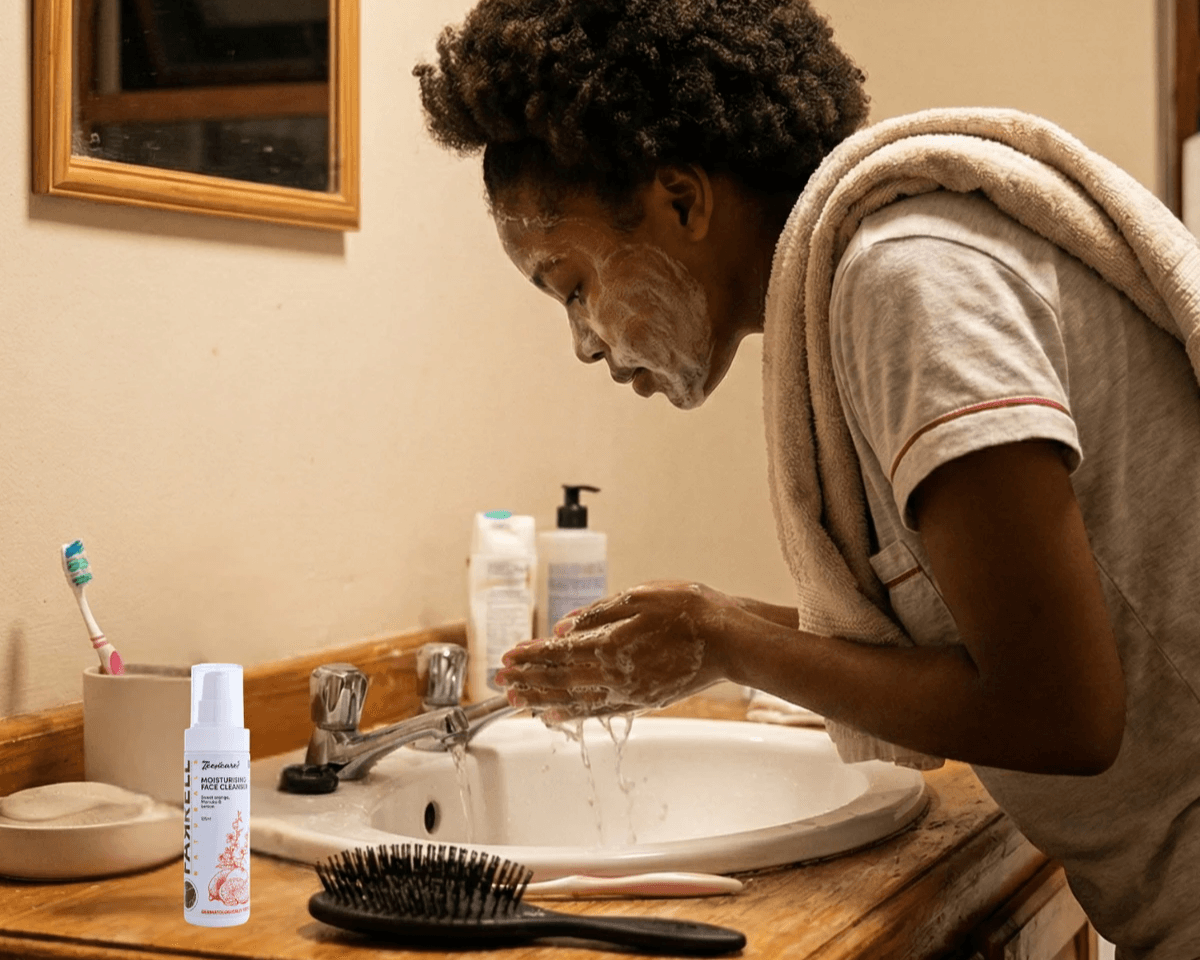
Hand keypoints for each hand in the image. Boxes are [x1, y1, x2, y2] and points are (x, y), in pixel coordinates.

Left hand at [494, 580, 739, 721]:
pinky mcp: (642, 702)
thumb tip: (562, 627)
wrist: (732, 640)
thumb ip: (599, 613)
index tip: (508, 656)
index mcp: (612, 643)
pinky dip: (572, 714)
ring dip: (542, 701)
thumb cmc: (691, 610)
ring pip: (575, 701)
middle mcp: (616, 674)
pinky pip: (598, 712)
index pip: (559, 653)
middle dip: (527, 679)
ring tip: (516, 701)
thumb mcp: (642, 596)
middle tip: (500, 680)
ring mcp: (629, 693)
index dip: (531, 656)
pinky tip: (555, 715)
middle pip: (560, 680)